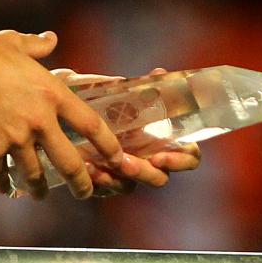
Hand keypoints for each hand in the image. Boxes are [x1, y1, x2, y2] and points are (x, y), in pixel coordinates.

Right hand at [0, 30, 124, 200]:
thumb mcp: (15, 43)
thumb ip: (38, 46)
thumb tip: (50, 39)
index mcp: (51, 93)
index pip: (90, 124)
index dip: (108, 145)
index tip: (118, 158)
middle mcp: (39, 120)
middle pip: (69, 162)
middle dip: (81, 183)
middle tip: (86, 192)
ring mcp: (15, 139)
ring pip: (35, 176)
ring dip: (39, 189)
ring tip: (39, 194)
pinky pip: (1, 177)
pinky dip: (4, 185)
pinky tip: (6, 188)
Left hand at [47, 68, 204, 196]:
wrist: (73, 109)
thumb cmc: (106, 98)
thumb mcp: (123, 90)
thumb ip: (144, 87)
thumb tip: (159, 73)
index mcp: (164, 138)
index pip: (189, 156)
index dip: (181, 161)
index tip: (159, 156)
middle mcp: (150, 158)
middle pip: (160, 177)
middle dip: (144, 173)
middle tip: (124, 162)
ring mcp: (129, 172)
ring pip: (131, 186)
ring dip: (117, 178)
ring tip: (100, 166)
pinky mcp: (106, 180)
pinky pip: (106, 189)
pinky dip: (98, 180)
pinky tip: (87, 167)